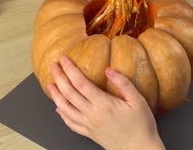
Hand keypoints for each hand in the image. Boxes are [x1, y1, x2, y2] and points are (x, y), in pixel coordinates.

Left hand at [48, 56, 164, 149]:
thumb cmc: (142, 126)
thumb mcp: (138, 101)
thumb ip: (124, 84)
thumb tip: (109, 70)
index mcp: (103, 104)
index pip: (80, 83)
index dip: (70, 70)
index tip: (64, 60)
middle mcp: (92, 114)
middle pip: (69, 93)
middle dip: (59, 77)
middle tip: (53, 66)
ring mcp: (88, 125)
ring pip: (65, 108)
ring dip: (56, 95)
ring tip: (50, 85)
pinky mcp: (89, 133)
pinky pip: (71, 123)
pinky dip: (62, 114)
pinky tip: (59, 108)